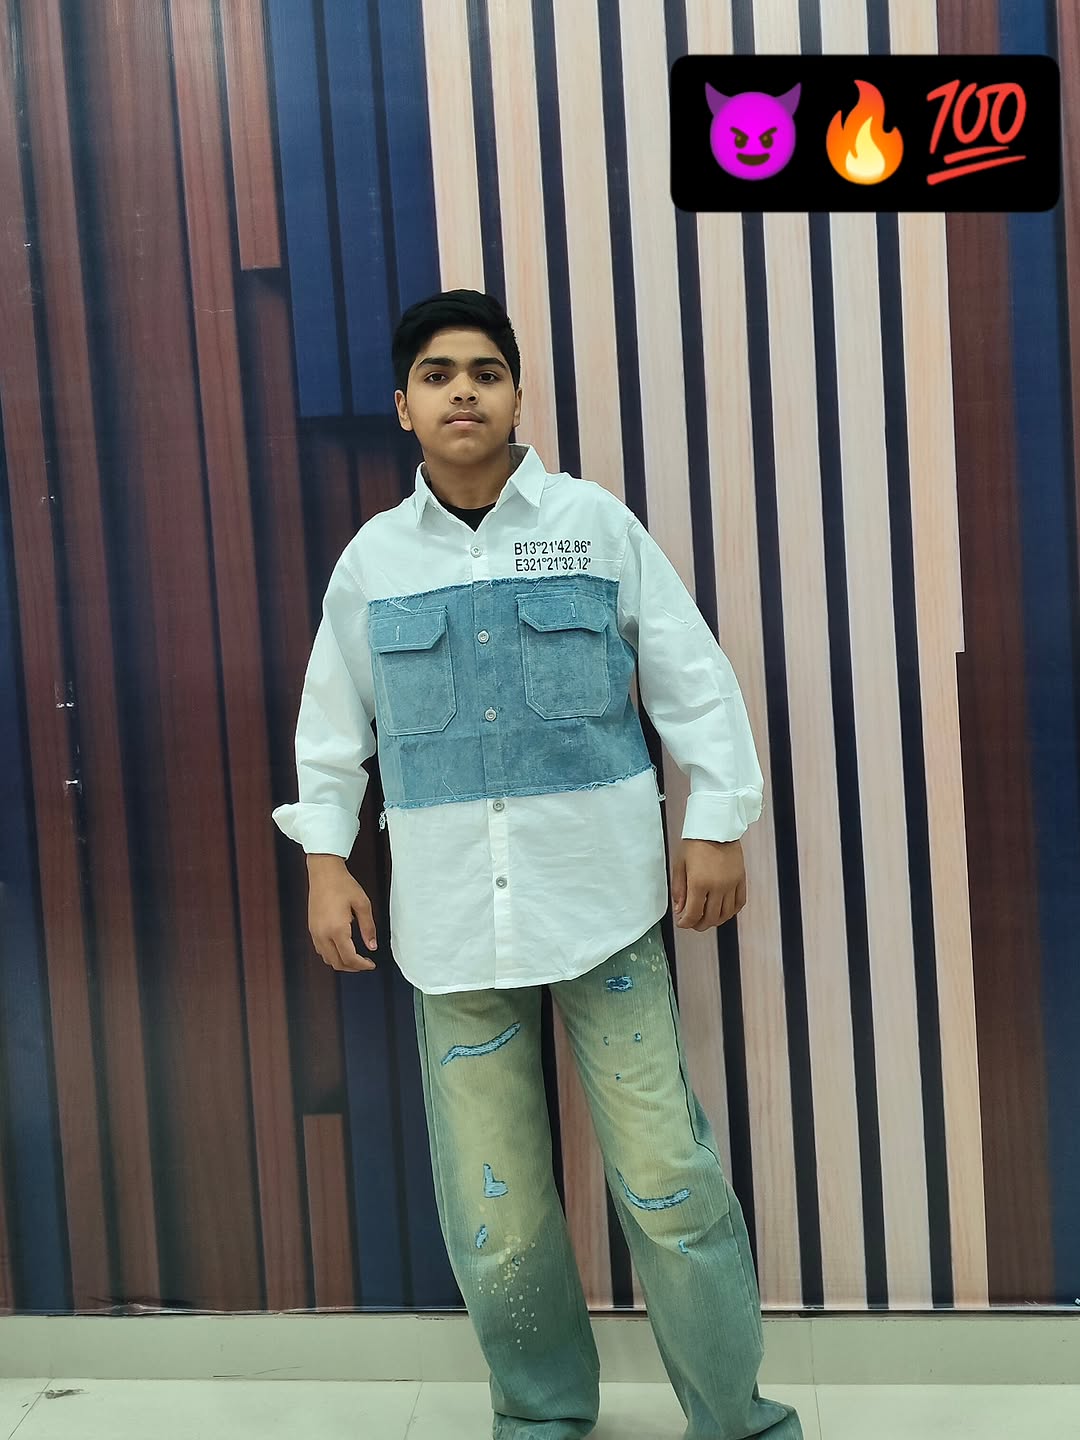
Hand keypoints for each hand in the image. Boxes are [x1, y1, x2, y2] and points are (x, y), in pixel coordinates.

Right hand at [307, 856, 377, 971]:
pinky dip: (332, 955)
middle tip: (365, 963)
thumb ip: (369, 927)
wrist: (324, 872)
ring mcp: (315, 932)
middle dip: (353, 967)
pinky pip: (321, 950)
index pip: (350, 958)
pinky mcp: (311, 928)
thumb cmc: (343, 884)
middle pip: (337, 963)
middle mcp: (323, 934)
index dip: (362, 965)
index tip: (372, 964)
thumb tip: (372, 946)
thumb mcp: (362, 904)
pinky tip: (342, 948)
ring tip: (356, 957)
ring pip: (328, 959)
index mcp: (337, 929)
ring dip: (342, 962)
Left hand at [671, 837, 746, 930]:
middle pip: (710, 918)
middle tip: (692, 922)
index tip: (682, 923)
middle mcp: (717, 886)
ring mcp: (731, 884)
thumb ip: (679, 889)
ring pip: (726, 914)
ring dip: (715, 921)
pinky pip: (739, 903)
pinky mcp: (741, 879)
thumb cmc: (695, 842)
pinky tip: (723, 911)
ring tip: (706, 918)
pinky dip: (731, 911)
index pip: (693, 914)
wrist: (716, 826)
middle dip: (699, 924)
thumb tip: (680, 909)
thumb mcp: (679, 864)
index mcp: (699, 883)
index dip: (686, 923)